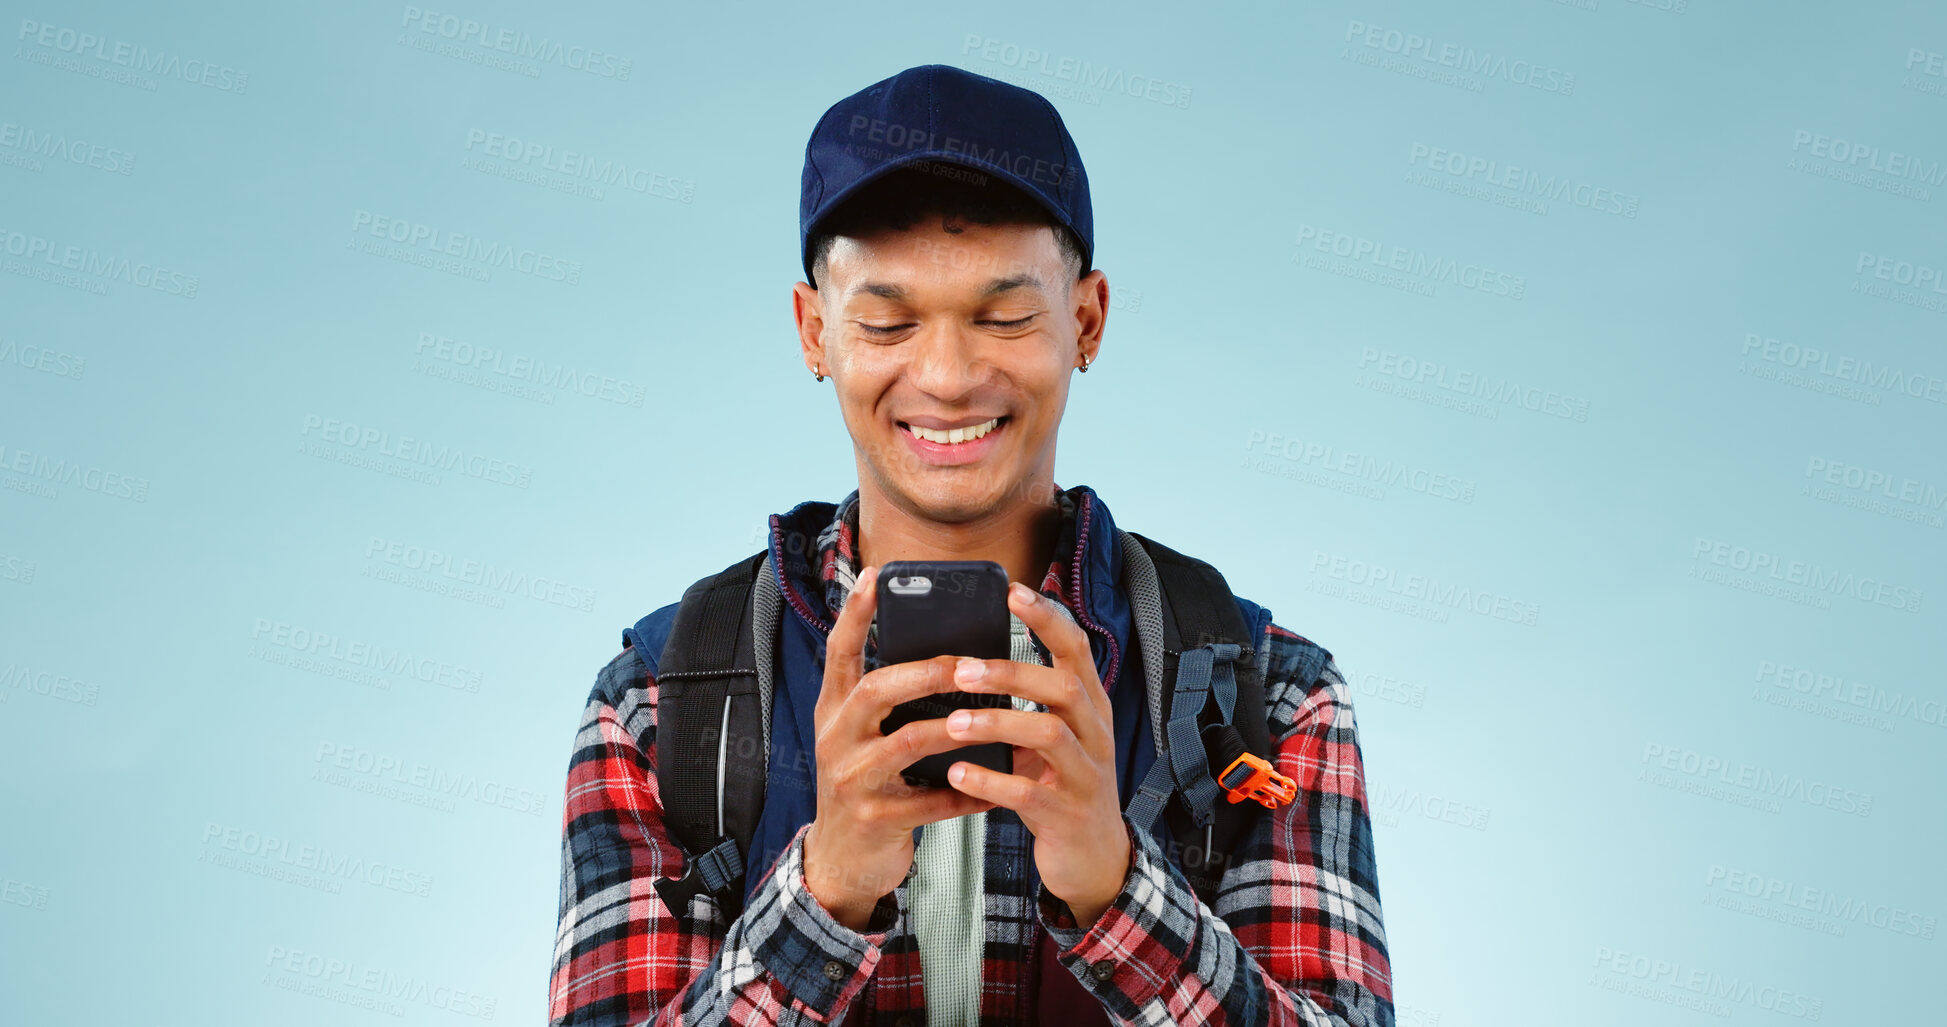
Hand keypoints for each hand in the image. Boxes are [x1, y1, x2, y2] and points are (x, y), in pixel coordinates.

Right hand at [801, 566, 998, 929]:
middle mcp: (835, 738)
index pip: (838, 651)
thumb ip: (889, 702)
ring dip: (954, 728)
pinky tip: (996, 786)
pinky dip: (967, 791)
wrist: (842, 860)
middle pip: (874, 691)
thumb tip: (949, 658)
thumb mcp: (862, 737)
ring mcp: (851, 780)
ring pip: (906, 743)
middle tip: (969, 664)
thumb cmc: (866, 784)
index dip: (855, 613)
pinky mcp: (874, 818)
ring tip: (991, 719)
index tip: (875, 575)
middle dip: (924, 672)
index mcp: (834, 710)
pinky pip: (930, 800)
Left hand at [942, 581, 1130, 926]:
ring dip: (998, 723)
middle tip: (962, 670)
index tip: (1012, 590)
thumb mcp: (1055, 736)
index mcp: (1090, 706)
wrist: (1094, 859)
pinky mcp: (1067, 814)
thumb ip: (1030, 700)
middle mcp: (1095, 733)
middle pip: (1063, 685)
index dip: (1047, 617)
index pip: (1076, 647)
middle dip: (1012, 672)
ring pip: (1049, 733)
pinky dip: (991, 780)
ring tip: (954, 723)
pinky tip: (959, 774)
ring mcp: (1086, 774)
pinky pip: (1029, 792)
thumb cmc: (1063, 786)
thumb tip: (973, 656)